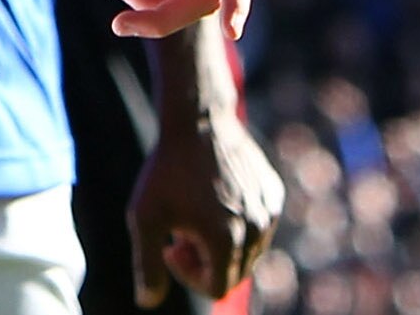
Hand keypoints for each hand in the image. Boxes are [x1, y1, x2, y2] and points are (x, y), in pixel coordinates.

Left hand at [129, 93, 284, 304]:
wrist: (197, 122)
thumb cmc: (166, 170)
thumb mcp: (144, 216)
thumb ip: (146, 265)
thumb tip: (146, 303)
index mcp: (225, 242)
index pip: (214, 288)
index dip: (187, 275)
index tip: (169, 246)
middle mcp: (255, 232)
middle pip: (233, 273)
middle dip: (204, 262)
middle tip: (179, 233)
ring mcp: (269, 213)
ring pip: (248, 252)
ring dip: (221, 244)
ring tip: (195, 214)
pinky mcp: (274, 196)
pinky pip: (259, 227)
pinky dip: (237, 224)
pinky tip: (214, 198)